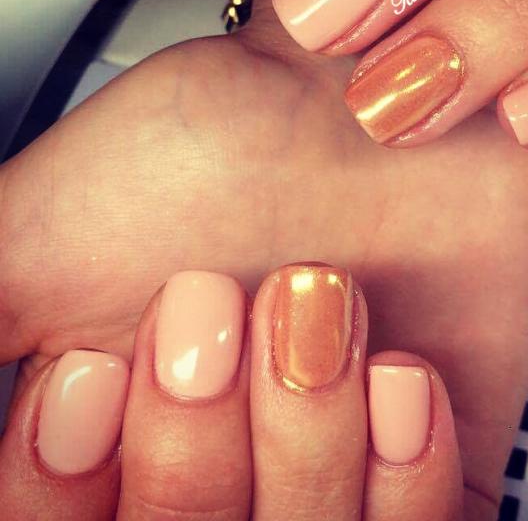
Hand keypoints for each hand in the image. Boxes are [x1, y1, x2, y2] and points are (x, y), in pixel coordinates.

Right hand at [0, 0, 527, 518]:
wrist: (373, 109)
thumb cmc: (222, 146)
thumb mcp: (43, 233)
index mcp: (108, 433)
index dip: (68, 483)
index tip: (96, 371)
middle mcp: (211, 464)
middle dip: (194, 439)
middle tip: (213, 301)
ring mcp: (317, 470)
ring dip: (305, 426)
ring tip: (315, 300)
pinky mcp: (419, 470)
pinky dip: (406, 469)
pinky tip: (397, 371)